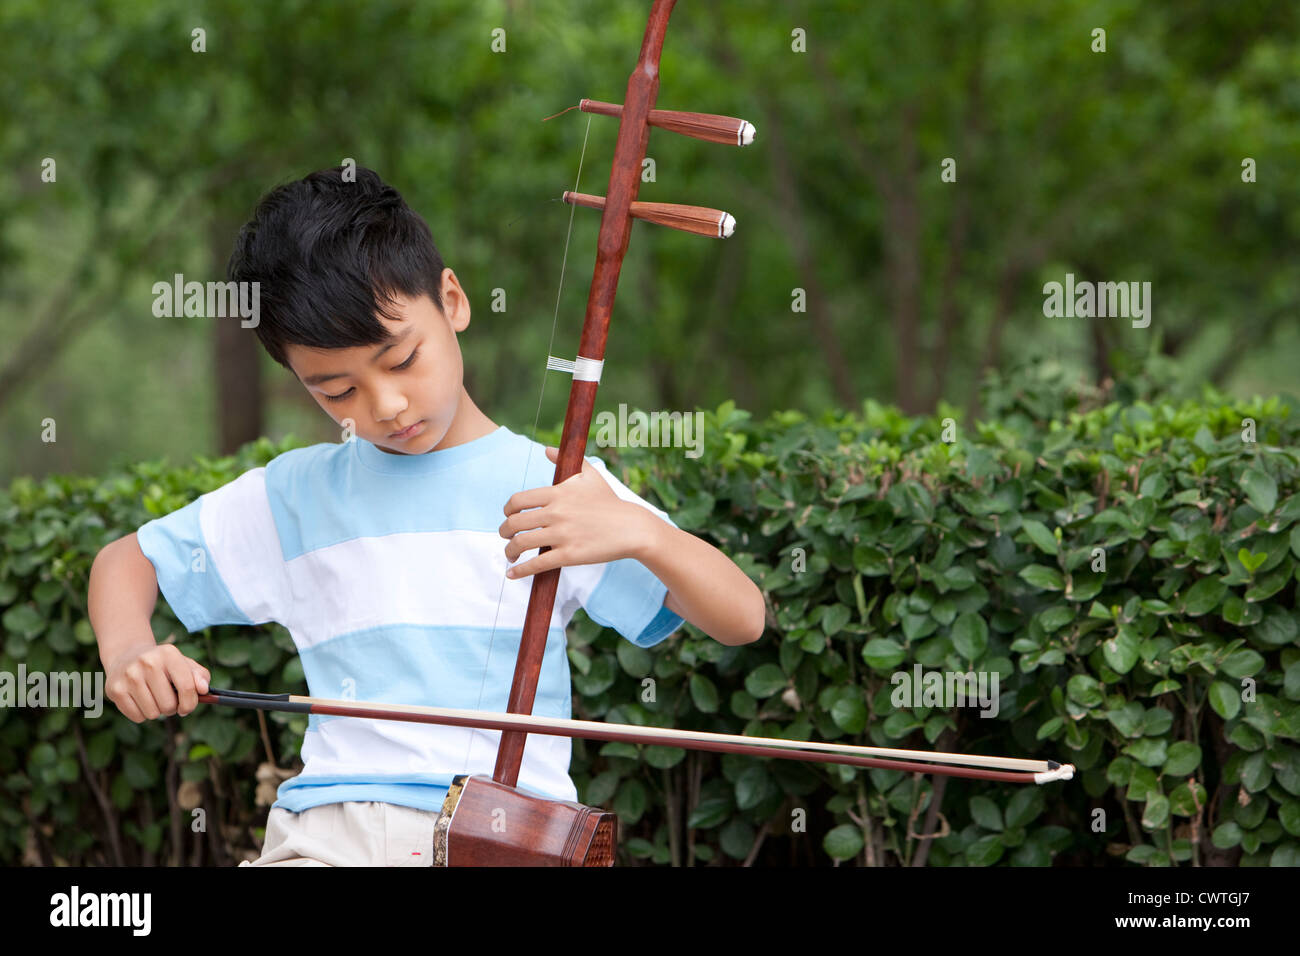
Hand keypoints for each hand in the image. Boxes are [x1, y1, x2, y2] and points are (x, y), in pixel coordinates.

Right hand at [104, 641, 210, 722]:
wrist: (127, 656)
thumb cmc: (163, 665)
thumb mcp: (183, 664)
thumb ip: (200, 676)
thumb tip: (204, 689)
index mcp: (168, 653)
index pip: (187, 687)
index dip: (191, 703)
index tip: (187, 708)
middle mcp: (147, 662)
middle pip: (169, 705)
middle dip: (172, 708)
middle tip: (168, 700)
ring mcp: (129, 676)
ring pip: (153, 713)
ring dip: (157, 711)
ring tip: (154, 699)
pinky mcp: (115, 689)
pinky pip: (137, 717)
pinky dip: (142, 714)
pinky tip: (140, 700)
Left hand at [499, 446, 652, 578]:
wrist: (631, 527)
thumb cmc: (610, 502)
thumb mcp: (590, 475)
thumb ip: (566, 460)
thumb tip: (547, 449)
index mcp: (557, 493)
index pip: (517, 500)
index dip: (507, 510)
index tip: (508, 516)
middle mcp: (556, 512)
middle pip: (514, 523)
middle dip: (504, 532)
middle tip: (506, 537)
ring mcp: (561, 534)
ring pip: (521, 544)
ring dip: (509, 551)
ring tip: (510, 554)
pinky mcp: (569, 555)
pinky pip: (537, 564)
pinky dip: (520, 570)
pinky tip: (512, 574)